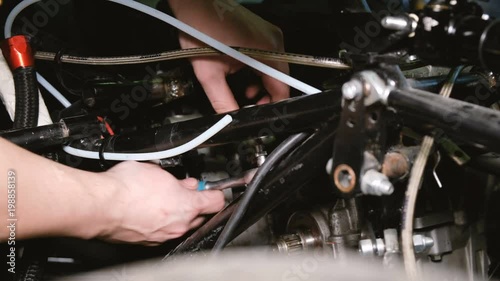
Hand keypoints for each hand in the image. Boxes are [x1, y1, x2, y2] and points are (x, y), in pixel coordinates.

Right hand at [99, 161, 223, 244]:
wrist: (100, 206)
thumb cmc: (126, 188)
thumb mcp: (158, 171)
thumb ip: (178, 180)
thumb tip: (184, 183)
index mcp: (187, 206)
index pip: (217, 201)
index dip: (215, 192)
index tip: (211, 189)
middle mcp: (179, 225)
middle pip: (201, 215)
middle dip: (195, 203)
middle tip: (183, 190)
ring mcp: (164, 237)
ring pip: (182, 225)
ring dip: (178, 214)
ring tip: (162, 199)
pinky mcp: (149, 242)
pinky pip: (164, 232)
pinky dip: (161, 223)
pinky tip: (149, 211)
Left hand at [169, 0, 289, 112]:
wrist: (195, 4)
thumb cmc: (200, 28)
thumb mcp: (209, 73)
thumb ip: (222, 100)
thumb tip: (230, 118)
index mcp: (268, 52)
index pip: (282, 88)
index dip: (272, 105)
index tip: (259, 113)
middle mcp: (274, 42)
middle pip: (280, 79)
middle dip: (265, 96)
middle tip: (249, 105)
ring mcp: (269, 35)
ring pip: (273, 69)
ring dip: (260, 84)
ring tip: (243, 91)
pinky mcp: (262, 33)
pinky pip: (267, 58)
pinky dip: (257, 70)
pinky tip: (242, 75)